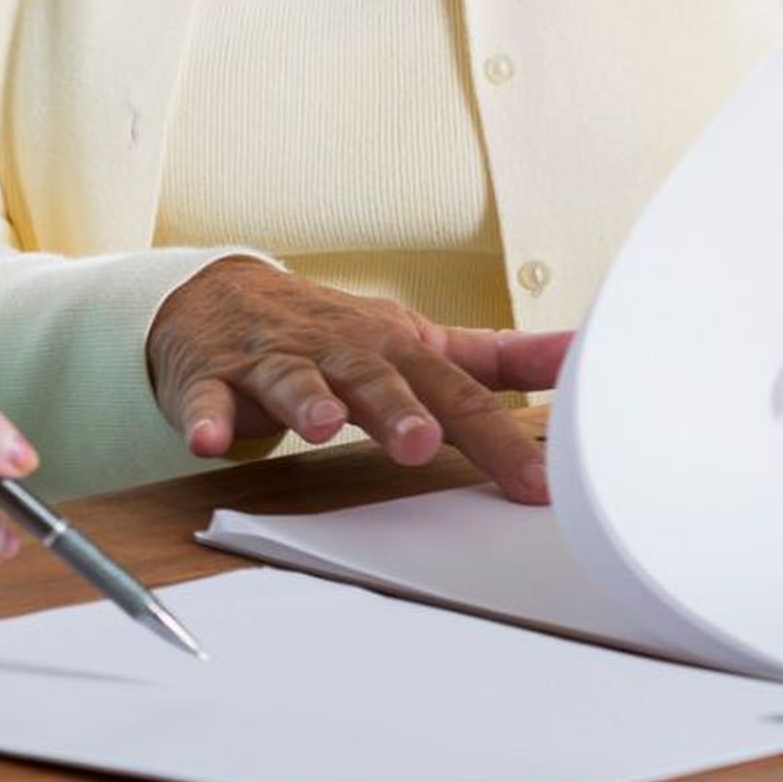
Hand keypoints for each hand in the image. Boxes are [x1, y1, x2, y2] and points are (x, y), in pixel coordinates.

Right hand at [144, 258, 570, 501]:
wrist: (219, 296)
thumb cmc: (333, 332)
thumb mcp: (419, 340)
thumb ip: (499, 359)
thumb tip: (577, 356)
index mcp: (397, 351)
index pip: (456, 395)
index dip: (497, 440)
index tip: (536, 485)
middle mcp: (340, 352)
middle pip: (375, 380)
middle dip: (396, 410)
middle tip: (420, 441)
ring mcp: (275, 362)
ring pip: (294, 381)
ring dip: (307, 402)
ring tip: (320, 426)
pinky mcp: (214, 379)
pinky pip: (207, 399)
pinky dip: (206, 417)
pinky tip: (207, 441)